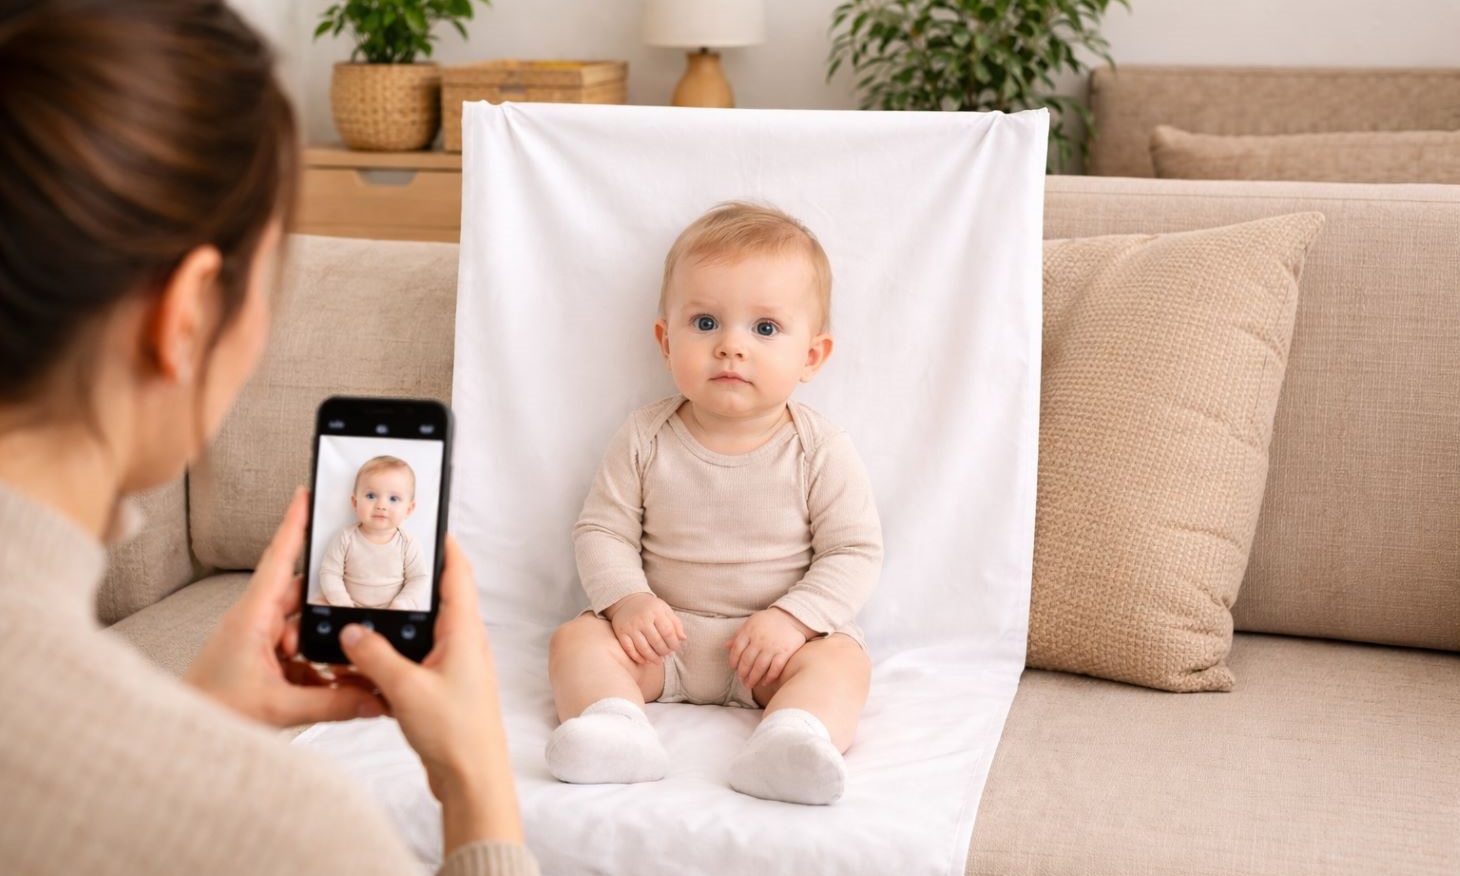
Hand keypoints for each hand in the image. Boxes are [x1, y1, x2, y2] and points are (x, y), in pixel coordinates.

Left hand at [185, 487, 385, 726]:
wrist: (179, 736)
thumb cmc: (212, 711)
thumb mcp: (278, 708)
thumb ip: (332, 704)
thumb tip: (374, 699)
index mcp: (251, 617)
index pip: (277, 560)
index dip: (293, 525)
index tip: (306, 494)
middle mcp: (255, 622)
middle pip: (302, 597)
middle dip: (330, 605)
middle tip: (358, 607)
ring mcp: (258, 642)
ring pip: (305, 628)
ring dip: (324, 644)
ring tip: (348, 664)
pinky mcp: (263, 663)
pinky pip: (300, 655)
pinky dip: (319, 669)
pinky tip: (337, 687)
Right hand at [338, 534, 523, 848]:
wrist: (473, 780)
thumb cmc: (455, 733)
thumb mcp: (405, 690)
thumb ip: (374, 656)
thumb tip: (349, 631)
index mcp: (464, 632)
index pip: (457, 573)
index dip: (443, 545)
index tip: (425, 522)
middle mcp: (463, 643)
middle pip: (435, 598)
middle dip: (408, 580)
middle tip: (379, 559)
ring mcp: (453, 665)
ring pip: (420, 631)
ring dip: (394, 622)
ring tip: (361, 607)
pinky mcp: (441, 688)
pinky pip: (413, 659)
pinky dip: (390, 655)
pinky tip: (362, 659)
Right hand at [604, 592, 685, 664]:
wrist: (627, 600)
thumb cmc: (650, 607)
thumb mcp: (664, 610)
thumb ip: (675, 623)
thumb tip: (683, 639)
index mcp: (656, 611)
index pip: (668, 632)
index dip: (673, 644)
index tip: (675, 648)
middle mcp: (642, 619)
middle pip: (656, 642)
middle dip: (664, 652)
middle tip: (667, 655)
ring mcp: (630, 626)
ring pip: (643, 648)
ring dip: (653, 658)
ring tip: (659, 661)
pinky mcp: (621, 633)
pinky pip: (630, 650)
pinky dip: (638, 658)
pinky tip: (645, 661)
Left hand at [727, 608, 814, 689]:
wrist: (792, 617)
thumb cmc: (768, 621)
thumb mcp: (751, 623)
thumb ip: (739, 635)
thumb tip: (726, 646)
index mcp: (749, 630)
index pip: (737, 650)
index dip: (733, 661)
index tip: (734, 668)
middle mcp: (759, 639)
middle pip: (747, 661)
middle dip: (742, 673)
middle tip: (742, 681)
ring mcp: (773, 646)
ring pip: (759, 667)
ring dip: (753, 678)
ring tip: (750, 685)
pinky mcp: (785, 652)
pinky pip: (775, 668)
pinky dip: (769, 678)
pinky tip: (764, 683)